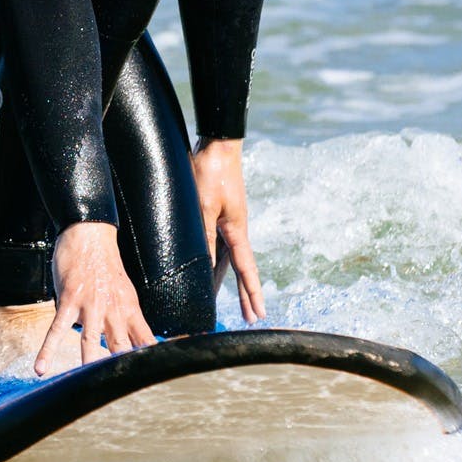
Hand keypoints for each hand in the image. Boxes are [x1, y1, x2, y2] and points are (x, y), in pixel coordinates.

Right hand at [35, 222, 155, 376]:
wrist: (89, 233)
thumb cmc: (105, 265)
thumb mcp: (125, 292)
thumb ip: (128, 319)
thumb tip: (136, 343)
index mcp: (129, 310)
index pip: (145, 341)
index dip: (151, 361)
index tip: (155, 381)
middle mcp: (114, 310)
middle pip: (120, 347)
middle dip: (121, 370)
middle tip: (123, 396)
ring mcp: (91, 305)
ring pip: (91, 341)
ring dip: (89, 364)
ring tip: (86, 388)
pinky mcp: (70, 300)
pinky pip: (58, 328)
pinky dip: (48, 349)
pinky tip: (41, 367)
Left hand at [192, 137, 265, 322]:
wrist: (217, 144)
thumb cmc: (210, 173)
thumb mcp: (202, 207)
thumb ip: (203, 238)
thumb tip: (202, 267)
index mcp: (236, 230)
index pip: (246, 269)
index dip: (251, 293)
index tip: (259, 315)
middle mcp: (235, 229)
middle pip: (240, 268)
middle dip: (245, 294)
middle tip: (252, 318)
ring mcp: (228, 221)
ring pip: (228, 258)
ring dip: (228, 279)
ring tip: (230, 302)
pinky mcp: (219, 212)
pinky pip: (218, 243)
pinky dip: (216, 259)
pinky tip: (208, 266)